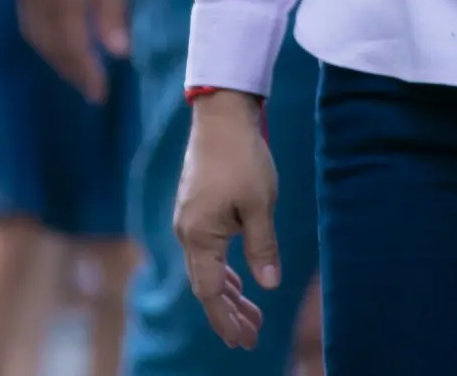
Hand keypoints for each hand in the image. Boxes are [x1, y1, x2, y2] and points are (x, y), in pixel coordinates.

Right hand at [15, 0, 131, 101]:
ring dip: (54, 55)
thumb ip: (112, 12)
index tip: (99, 94)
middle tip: (90, 87)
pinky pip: (29, 17)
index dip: (85, 73)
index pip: (72, 47)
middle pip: (49, 46)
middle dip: (68, 70)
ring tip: (76, 67)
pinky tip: (59, 36)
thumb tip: (118, 52)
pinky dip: (44, 35)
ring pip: (35, 34)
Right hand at [173, 93, 278, 348]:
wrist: (221, 114)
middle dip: (229, 313)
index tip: (243, 341)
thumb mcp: (260, 205)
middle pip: (206, 285)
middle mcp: (187, 232)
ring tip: (251, 316)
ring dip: (229, 294)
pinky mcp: (196, 209)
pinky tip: (240, 281)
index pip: (210, 292)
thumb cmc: (242, 157)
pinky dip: (223, 271)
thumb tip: (269, 285)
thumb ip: (262, 247)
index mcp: (199, 235)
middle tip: (252, 337)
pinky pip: (207, 252)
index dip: (226, 320)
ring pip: (207, 269)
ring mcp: (189, 220)